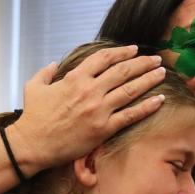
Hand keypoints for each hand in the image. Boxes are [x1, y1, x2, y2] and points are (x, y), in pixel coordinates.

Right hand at [9, 46, 167, 172]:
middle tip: (156, 59)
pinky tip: (159, 100)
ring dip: (149, 80)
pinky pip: (130, 115)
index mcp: (75, 78)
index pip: (104, 58)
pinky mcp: (103, 128)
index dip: (122, 52)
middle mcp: (90, 90)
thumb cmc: (33, 117)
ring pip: (130, 90)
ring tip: (161, 73)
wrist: (33, 144)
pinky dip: (147, 106)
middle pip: (123, 71)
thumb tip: (53, 64)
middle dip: (142, 63)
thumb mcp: (34, 87)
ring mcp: (98, 110)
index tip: (134, 50)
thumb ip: (45, 72)